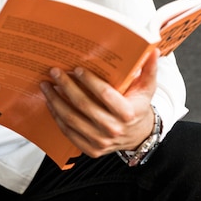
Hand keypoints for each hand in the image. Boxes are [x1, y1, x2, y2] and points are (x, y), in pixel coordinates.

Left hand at [40, 49, 158, 157]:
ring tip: (47, 86)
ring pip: (72, 119)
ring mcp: (101, 141)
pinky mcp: (91, 149)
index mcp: (127, 113)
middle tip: (55, 72)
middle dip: (66, 86)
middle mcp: (114, 129)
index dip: (89, 81)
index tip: (77, 69)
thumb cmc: (138, 107)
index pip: (105, 94)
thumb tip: (153, 50)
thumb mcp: (147, 88)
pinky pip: (69, 132)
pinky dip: (57, 117)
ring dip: (56, 101)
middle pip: (84, 105)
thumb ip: (150, 69)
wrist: (138, 136)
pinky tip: (51, 103)